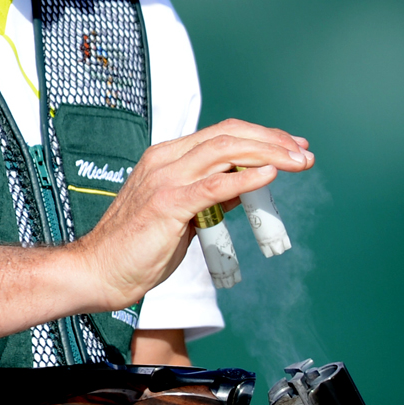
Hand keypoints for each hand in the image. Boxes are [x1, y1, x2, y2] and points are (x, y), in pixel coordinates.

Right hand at [71, 119, 312, 311]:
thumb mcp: (180, 214)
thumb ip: (207, 197)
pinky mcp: (167, 203)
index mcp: (167, 157)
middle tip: (304, 152)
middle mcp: (166, 160)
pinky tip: (269, 175)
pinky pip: (213, 185)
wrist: (99, 271)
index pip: (222, 134)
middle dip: (272, 140)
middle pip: (229, 135)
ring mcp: (165, 179)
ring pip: (225, 151)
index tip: (291, 146)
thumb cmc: (136, 248)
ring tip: (297, 161)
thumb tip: (242, 187)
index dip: (261, 136)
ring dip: (268, 153)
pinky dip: (244, 178)